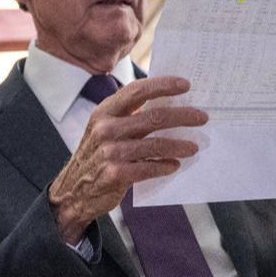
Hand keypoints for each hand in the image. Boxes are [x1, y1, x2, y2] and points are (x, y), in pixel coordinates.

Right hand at [48, 77, 206, 243]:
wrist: (74, 191)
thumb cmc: (96, 155)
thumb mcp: (104, 129)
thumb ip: (128, 116)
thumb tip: (167, 104)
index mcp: (104, 112)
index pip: (137, 91)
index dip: (163, 85)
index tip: (185, 85)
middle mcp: (105, 129)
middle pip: (152, 117)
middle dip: (182, 116)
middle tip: (201, 117)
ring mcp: (110, 152)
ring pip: (155, 144)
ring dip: (179, 145)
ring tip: (194, 147)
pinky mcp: (115, 174)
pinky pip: (149, 167)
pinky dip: (165, 166)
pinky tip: (174, 165)